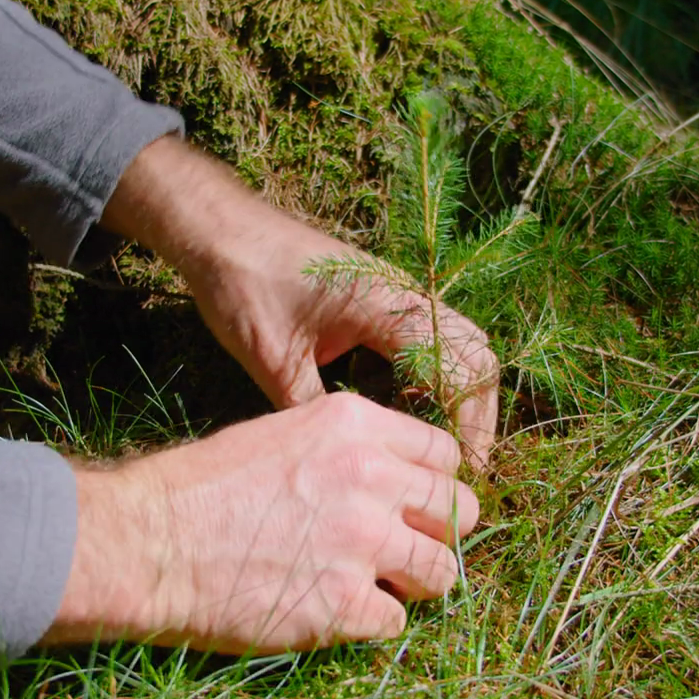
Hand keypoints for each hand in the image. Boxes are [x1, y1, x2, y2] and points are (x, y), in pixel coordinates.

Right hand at [42, 393, 479, 650]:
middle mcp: (371, 478)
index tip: (413, 507)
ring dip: (415, 584)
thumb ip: (346, 452)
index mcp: (355, 426)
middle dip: (437, 535)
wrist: (148, 543)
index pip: (444, 456)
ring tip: (379, 589)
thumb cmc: (199, 488)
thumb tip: (391, 485)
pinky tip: (335, 614)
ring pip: (442, 572)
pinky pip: (397, 623)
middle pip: (460, 512)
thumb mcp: (280, 436)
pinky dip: (372, 625)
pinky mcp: (345, 605)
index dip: (433, 486)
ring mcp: (363, 544)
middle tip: (404, 552)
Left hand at [100, 137, 498, 466]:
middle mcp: (404, 294)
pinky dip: (437, 372)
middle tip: (465, 463)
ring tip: (443, 442)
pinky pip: (430, 334)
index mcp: (386, 305)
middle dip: (478, 410)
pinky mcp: (381, 295)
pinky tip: (410, 406)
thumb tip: (342, 465)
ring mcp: (396, 292)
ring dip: (462, 389)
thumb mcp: (273, 358)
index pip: (458, 366)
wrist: (220, 230)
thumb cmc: (243, 284)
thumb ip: (313, 408)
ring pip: (459, 341)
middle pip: (476, 352)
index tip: (465, 468)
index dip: (470, 422)